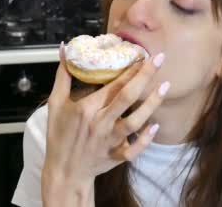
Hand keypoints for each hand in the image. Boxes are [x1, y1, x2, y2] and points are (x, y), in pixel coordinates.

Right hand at [42, 43, 168, 188]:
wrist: (62, 172)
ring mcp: (110, 141)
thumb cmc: (59, 136)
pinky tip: (156, 126)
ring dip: (152, 104)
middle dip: (145, 76)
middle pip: (127, 97)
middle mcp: (101, 123)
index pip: (112, 84)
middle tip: (160, 59)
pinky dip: (146, 139)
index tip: (142, 54)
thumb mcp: (55, 104)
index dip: (129, 69)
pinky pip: (134, 149)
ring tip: (165, 86)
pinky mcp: (116, 156)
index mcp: (87, 108)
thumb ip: (63, 75)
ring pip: (135, 121)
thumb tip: (65, 48)